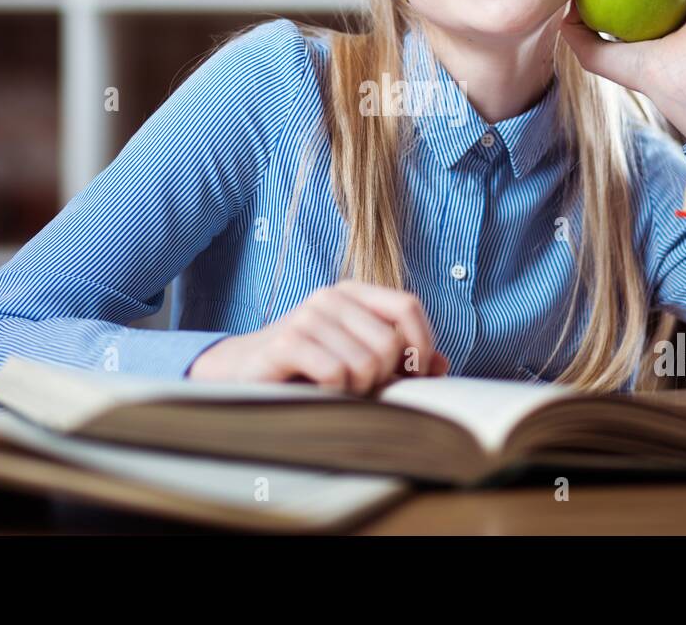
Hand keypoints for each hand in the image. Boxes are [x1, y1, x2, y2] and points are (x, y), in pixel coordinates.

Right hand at [186, 280, 450, 394]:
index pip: (408, 306)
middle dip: (383, 377)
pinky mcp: (286, 342)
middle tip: (360, 386)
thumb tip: (442, 364)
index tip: (414, 373)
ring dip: (356, 389)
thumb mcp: (359, 357)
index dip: (422, 343)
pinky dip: (335, 393)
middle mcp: (331, 296)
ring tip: (335, 388)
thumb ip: (401, 358)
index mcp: (353, 293)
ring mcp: (307, 316)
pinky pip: (337, 373)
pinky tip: (317, 390)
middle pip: (390, 343)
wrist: (243, 372)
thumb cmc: (310, 366)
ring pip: (366, 363)